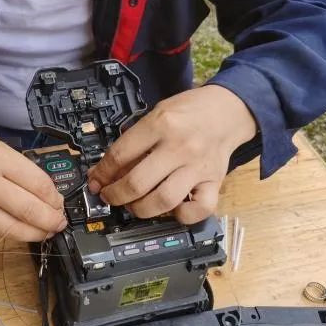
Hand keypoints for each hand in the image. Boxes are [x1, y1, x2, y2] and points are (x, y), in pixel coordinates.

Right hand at [0, 118, 66, 241]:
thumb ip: (16, 166)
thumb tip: (45, 193)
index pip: (38, 184)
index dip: (55, 199)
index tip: (60, 204)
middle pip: (28, 211)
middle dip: (51, 221)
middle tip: (58, 223)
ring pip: (11, 230)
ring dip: (33, 233)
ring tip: (43, 231)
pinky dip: (6, 230)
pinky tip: (15, 226)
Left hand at [87, 85, 255, 223]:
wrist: (228, 110)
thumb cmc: (190, 112)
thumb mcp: (157, 114)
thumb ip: (134, 141)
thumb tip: (105, 170)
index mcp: (162, 125)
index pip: (120, 154)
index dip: (102, 173)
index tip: (96, 182)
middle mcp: (180, 147)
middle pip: (137, 183)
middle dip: (115, 196)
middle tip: (110, 197)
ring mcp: (198, 167)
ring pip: (163, 200)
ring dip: (141, 209)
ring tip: (134, 205)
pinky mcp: (214, 182)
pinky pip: (198, 209)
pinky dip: (182, 215)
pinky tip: (172, 208)